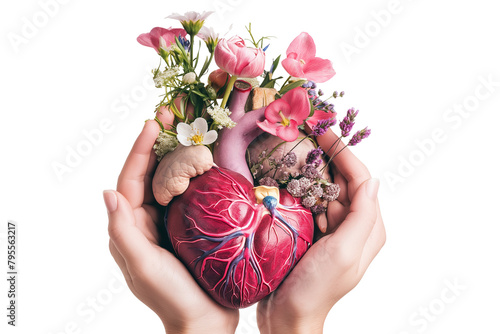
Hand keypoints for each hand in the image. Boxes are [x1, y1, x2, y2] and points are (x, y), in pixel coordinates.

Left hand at [104, 115, 238, 333]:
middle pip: (148, 174)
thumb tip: (107, 192)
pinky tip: (204, 159)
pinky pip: (189, 193)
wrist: (204, 322)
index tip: (151, 123)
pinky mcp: (190, 225)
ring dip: (174, 153)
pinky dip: (193, 173)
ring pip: (168, 180)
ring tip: (185, 127)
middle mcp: (147, 220)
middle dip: (155, 143)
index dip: (139, 150)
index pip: (130, 180)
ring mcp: (169, 221)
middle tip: (169, 114)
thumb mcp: (143, 266)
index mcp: (130, 227)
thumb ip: (123, 232)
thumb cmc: (172, 298)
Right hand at [257, 129, 385, 333]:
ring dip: (311, 169)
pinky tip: (287, 177)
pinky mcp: (314, 233)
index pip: (361, 179)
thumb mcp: (345, 249)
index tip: (323, 131)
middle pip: (343, 181)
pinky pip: (310, 203)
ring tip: (294, 148)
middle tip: (304, 134)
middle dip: (327, 156)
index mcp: (368, 227)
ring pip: (325, 190)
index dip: (344, 152)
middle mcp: (354, 226)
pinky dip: (301, 188)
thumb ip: (362, 214)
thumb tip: (373, 178)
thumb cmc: (316, 288)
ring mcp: (333, 230)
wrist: (289, 317)